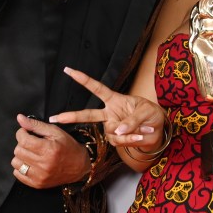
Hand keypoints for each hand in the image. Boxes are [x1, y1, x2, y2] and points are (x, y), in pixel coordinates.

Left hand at [12, 114, 89, 187]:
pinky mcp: (37, 184)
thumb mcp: (55, 131)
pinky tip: (31, 163)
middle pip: (18, 151)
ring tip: (31, 153)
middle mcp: (43, 164)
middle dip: (22, 144)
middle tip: (31, 143)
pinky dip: (21, 167)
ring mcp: (40, 176)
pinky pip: (18, 174)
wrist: (79, 166)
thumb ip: (36, 125)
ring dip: (21, 156)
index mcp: (48, 149)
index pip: (23, 140)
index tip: (26, 132)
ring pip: (16, 163)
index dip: (21, 133)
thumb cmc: (68, 146)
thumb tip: (19, 118)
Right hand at [50, 67, 166, 153]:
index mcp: (115, 99)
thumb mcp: (145, 111)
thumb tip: (117, 131)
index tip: (68, 70)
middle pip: (88, 115)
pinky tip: (141, 135)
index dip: (83, 79)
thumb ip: (132, 120)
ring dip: (129, 132)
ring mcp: (112, 127)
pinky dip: (131, 139)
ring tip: (144, 129)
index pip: (97, 88)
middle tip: (54, 118)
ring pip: (112, 133)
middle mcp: (110, 113)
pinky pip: (119, 141)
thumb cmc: (151, 114)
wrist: (158, 129)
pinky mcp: (116, 139)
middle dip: (71, 116)